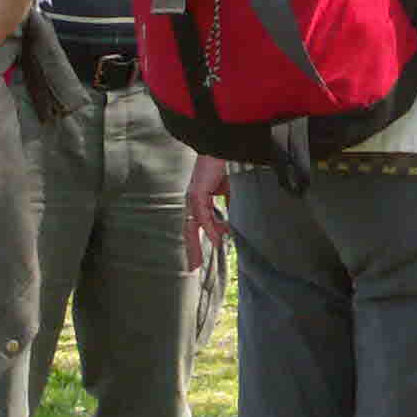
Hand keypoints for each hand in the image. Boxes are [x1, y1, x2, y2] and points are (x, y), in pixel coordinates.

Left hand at [182, 156, 230, 270]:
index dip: (195, 241)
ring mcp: (193, 198)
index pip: (194, 226)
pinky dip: (210, 228)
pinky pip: (204, 215)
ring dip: (196, 244)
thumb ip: (225, 207)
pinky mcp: (198, 193)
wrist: (219, 149)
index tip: (197, 259)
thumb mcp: (226, 191)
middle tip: (193, 267)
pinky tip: (216, 239)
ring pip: (193, 226)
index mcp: (198, 201)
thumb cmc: (221, 167)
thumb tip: (228, 225)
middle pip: (189, 230)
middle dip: (191, 249)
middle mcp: (192, 201)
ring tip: (201, 260)